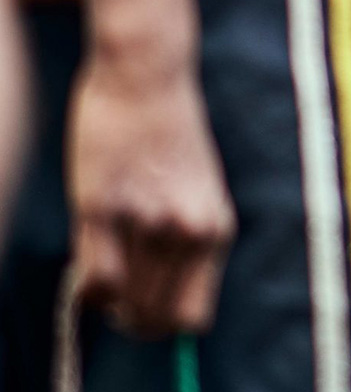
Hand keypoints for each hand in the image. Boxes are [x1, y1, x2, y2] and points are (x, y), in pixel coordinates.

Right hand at [67, 45, 234, 336]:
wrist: (148, 75)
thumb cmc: (167, 132)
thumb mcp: (196, 189)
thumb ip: (186, 237)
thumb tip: (160, 292)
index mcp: (216, 228)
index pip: (193, 317)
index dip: (164, 324)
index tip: (144, 310)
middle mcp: (189, 231)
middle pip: (156, 318)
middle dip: (131, 319)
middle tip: (116, 299)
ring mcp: (147, 220)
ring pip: (125, 304)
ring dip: (109, 302)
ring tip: (102, 275)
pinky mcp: (103, 206)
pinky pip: (97, 279)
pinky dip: (87, 289)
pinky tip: (84, 269)